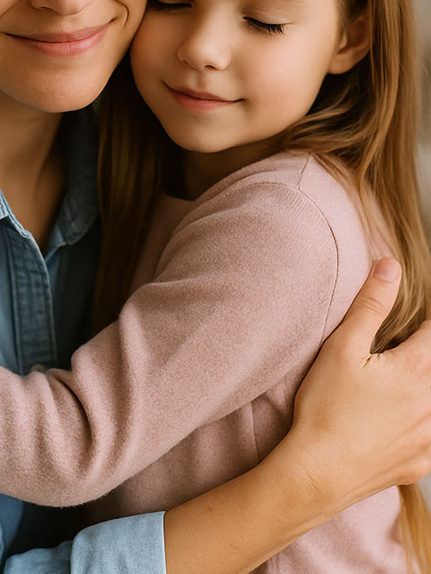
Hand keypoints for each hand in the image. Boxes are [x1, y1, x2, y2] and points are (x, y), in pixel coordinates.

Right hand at [288, 258, 430, 511]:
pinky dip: (424, 424)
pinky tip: (409, 422)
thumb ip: (371, 304)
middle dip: (422, 352)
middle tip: (401, 352)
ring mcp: (429, 437)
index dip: (426, 319)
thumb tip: (391, 265)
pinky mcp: (421, 463)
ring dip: (423, 387)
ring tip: (400, 383)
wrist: (317, 473)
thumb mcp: (342, 348)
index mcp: (416, 368)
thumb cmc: (325, 407)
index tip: (419, 316)